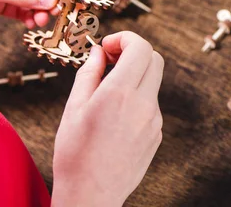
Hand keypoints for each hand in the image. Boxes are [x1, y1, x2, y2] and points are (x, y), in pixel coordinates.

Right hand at [52, 31, 163, 206]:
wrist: (91, 194)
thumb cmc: (76, 153)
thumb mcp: (74, 107)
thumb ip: (88, 73)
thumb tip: (97, 52)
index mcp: (119, 94)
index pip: (140, 48)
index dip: (124, 38)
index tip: (107, 45)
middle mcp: (143, 105)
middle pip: (154, 59)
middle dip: (133, 51)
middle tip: (110, 59)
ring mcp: (153, 121)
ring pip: (153, 81)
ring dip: (134, 73)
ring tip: (107, 88)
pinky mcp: (156, 134)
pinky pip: (150, 102)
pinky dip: (136, 94)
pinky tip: (114, 111)